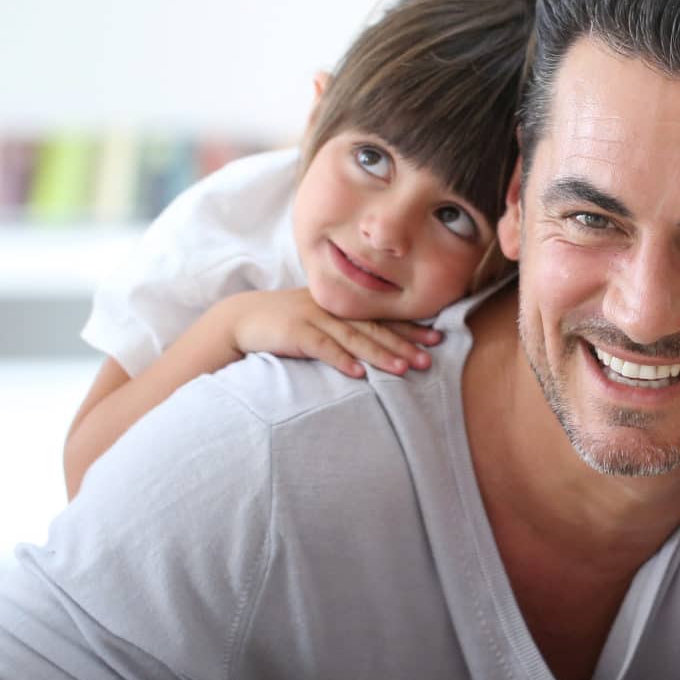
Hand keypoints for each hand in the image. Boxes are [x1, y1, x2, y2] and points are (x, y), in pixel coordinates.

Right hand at [217, 288, 441, 378]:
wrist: (241, 319)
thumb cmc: (285, 324)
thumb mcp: (319, 320)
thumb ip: (346, 328)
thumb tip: (378, 347)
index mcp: (343, 305)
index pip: (382, 317)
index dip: (411, 327)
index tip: (438, 338)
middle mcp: (333, 308)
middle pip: (375, 327)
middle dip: (405, 343)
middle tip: (430, 358)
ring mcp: (314, 318)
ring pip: (354, 338)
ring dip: (380, 354)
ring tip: (404, 369)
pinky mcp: (295, 332)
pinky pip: (322, 347)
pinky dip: (342, 360)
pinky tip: (359, 374)